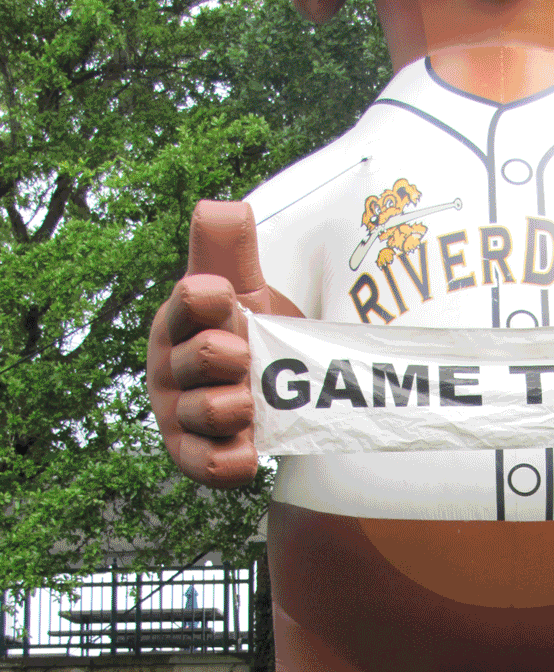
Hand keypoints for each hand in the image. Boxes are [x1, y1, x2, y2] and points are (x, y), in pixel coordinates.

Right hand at [146, 200, 302, 488]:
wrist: (264, 387)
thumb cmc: (241, 328)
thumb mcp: (239, 282)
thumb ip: (228, 243)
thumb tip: (224, 206)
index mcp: (178, 319)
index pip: (189, 299)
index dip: (215, 299)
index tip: (229, 301)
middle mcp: (172, 367)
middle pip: (203, 357)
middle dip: (231, 355)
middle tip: (246, 358)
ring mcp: (182, 413)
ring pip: (210, 411)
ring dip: (237, 406)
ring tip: (249, 403)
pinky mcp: (195, 455)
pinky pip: (207, 465)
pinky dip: (230, 462)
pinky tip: (251, 452)